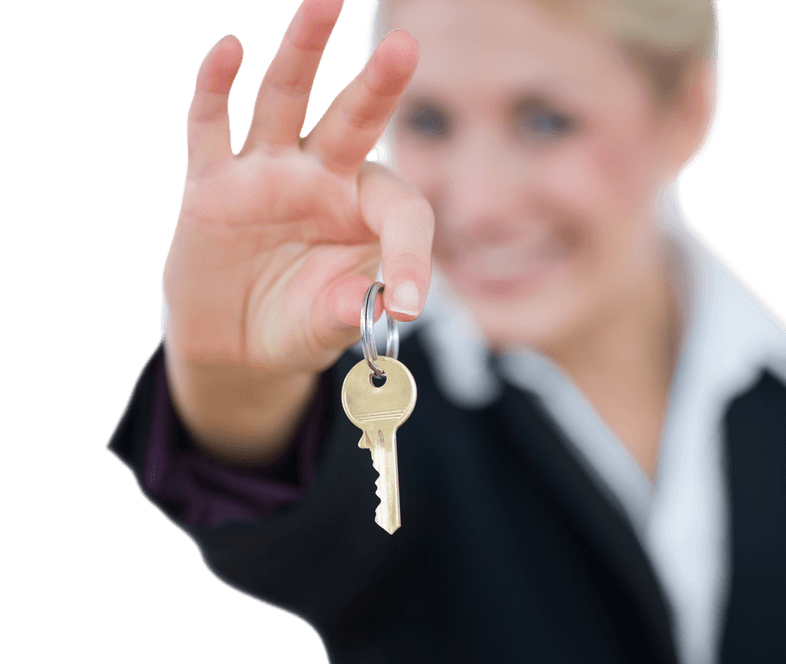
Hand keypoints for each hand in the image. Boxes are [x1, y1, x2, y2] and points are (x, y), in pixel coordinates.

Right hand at [161, 0, 431, 463]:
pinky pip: (210, 127)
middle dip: (377, 85)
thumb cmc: (299, 326)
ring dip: (301, 52)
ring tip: (322, 2)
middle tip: (404, 46)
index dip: (412, 257)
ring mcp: (266, 173)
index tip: (408, 306)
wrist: (234, 344)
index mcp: (367, 214)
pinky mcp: (209, 183)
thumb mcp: (329, 328)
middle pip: (354, 120)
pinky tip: (228, 49)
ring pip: (284, 101)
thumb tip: (376, 306)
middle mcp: (322, 179)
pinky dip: (215, 89)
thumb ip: (349, 313)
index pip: (403, 213)